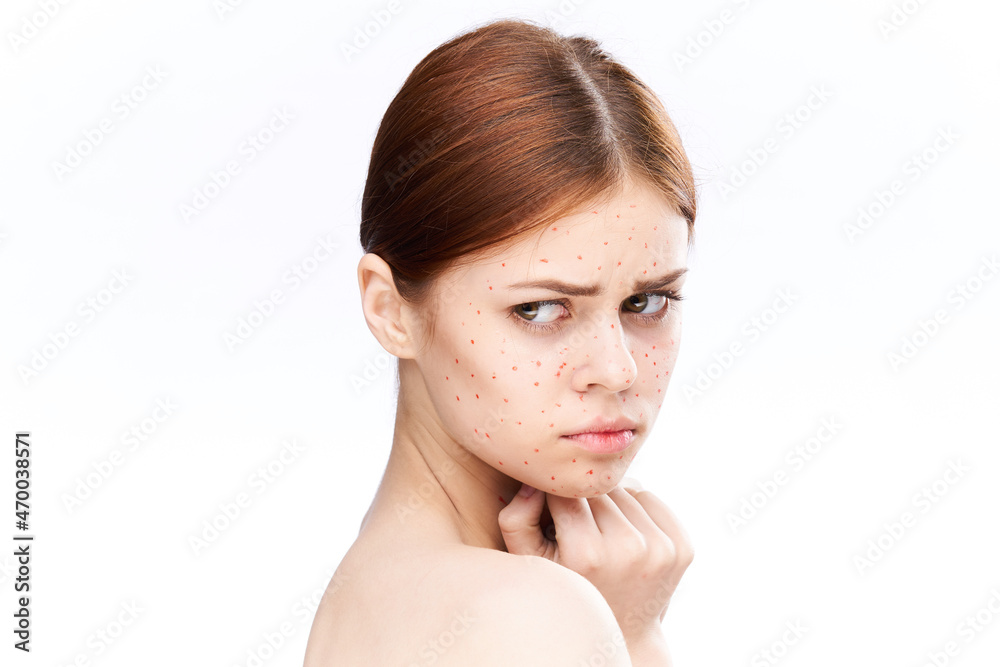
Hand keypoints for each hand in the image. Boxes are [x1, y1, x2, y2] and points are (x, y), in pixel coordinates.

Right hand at [498, 478, 693, 636]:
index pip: (565, 494)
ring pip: (626, 489)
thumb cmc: (570, 590)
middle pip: (598, 491)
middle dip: (585, 501)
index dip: (555, 499)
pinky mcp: (682, 547)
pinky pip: (651, 499)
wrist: (622, 632)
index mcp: (587, 556)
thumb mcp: (531, 563)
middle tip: (580, 528)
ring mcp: (661, 550)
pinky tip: (625, 533)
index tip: (553, 514)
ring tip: (602, 532)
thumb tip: (535, 482)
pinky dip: (636, 507)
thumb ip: (517, 520)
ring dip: (612, 502)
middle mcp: (629, 551)